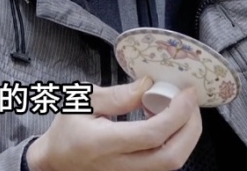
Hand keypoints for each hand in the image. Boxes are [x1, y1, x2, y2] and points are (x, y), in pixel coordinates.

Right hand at [25, 77, 201, 170]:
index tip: (187, 92)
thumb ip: (118, 95)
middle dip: (191, 126)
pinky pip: (164, 162)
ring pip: (172, 163)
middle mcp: (119, 166)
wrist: (56, 161)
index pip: (152, 135)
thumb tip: (149, 84)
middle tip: (190, 100)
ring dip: (185, 134)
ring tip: (176, 108)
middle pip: (172, 157)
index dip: (177, 113)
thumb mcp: (83, 101)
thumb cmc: (66, 130)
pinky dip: (175, 141)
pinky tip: (166, 122)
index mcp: (103, 144)